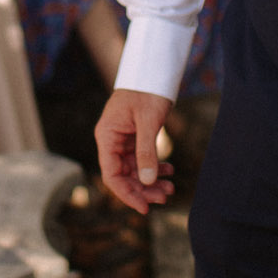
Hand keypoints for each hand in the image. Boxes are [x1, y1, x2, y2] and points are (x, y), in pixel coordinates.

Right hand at [96, 89, 174, 213]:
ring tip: (171, 187)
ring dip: (151, 181)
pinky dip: (155, 167)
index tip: (144, 208)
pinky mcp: (133, 137)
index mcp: (107, 136)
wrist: (153, 70)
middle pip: (123, 175)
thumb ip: (146, 152)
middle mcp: (111, 140)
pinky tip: (169, 171)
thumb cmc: (147, 90)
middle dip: (143, 189)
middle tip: (166, 195)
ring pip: (134, 170)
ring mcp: (122, 139)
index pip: (111, 175)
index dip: (127, 194)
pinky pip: (141, 160)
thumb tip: (146, 182)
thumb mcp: (148, 121)